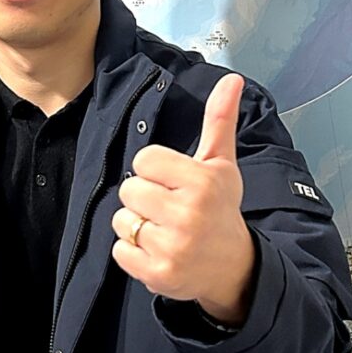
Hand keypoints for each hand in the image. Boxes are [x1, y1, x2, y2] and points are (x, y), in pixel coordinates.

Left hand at [111, 73, 255, 326]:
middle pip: (128, 189)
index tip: (174, 183)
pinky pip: (120, 250)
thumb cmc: (220, 207)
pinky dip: (132, 252)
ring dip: (136, 225)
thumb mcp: (221, 165)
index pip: (143, 159)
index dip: (155, 170)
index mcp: (201, 182)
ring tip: (163, 230)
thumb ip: (219, 121)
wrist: (232, 267)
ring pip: (121, 220)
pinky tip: (157, 250)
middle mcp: (188, 214)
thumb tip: (232, 78)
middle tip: (168, 209)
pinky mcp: (158, 274)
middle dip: (143, 197)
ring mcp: (173, 247)